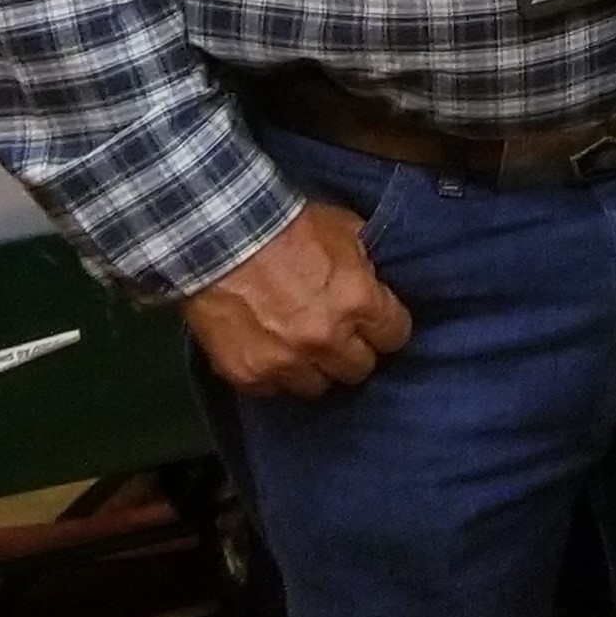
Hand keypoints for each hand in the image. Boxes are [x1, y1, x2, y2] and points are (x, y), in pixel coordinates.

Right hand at [180, 204, 410, 399]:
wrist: (220, 237)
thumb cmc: (289, 227)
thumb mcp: (346, 230)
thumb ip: (368, 267)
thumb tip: (380, 288)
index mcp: (359, 302)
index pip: (395, 337)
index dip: (386, 327)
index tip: (375, 322)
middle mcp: (328, 340)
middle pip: (359, 368)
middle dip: (353, 350)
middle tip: (338, 335)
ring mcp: (287, 361)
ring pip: (318, 386)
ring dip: (314, 368)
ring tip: (302, 347)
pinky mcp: (250, 374)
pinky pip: (275, 389)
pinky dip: (275, 373)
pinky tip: (270, 351)